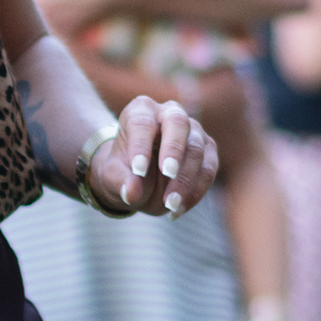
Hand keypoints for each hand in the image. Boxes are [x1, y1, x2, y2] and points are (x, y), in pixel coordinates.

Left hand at [90, 95, 217, 219]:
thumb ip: (119, 182)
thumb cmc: (122, 170)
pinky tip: (178, 209)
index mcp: (141, 111)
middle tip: (168, 173)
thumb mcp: (112, 177)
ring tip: (170, 204)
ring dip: (186, 179)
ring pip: (197, 149)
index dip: (141, 145)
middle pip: (178, 123)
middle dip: (174, 149)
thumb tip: (132, 192)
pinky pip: (208, 169)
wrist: (137, 178)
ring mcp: (192, 130)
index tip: (138, 170)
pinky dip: (196, 191)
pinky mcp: (207, 149)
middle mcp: (169, 113)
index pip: (142, 123)